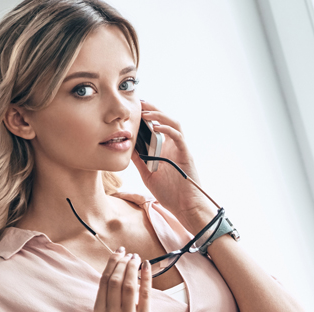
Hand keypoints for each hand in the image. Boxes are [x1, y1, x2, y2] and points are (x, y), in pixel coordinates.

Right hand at [93, 248, 153, 311]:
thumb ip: (111, 300)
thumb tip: (121, 271)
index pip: (103, 282)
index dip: (111, 264)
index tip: (118, 253)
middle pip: (115, 281)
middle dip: (122, 263)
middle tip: (130, 254)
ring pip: (128, 286)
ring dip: (133, 268)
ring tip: (137, 259)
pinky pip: (145, 295)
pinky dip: (146, 278)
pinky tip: (147, 267)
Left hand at [131, 100, 209, 215]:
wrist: (185, 207)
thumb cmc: (170, 193)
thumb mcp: (148, 175)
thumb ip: (140, 160)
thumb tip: (127, 148)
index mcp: (165, 149)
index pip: (156, 126)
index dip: (147, 115)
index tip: (133, 109)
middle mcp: (174, 146)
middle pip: (165, 120)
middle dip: (153, 109)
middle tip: (138, 102)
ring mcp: (181, 149)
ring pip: (174, 124)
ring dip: (160, 115)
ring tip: (146, 112)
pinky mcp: (186, 154)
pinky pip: (179, 137)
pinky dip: (168, 129)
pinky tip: (156, 127)